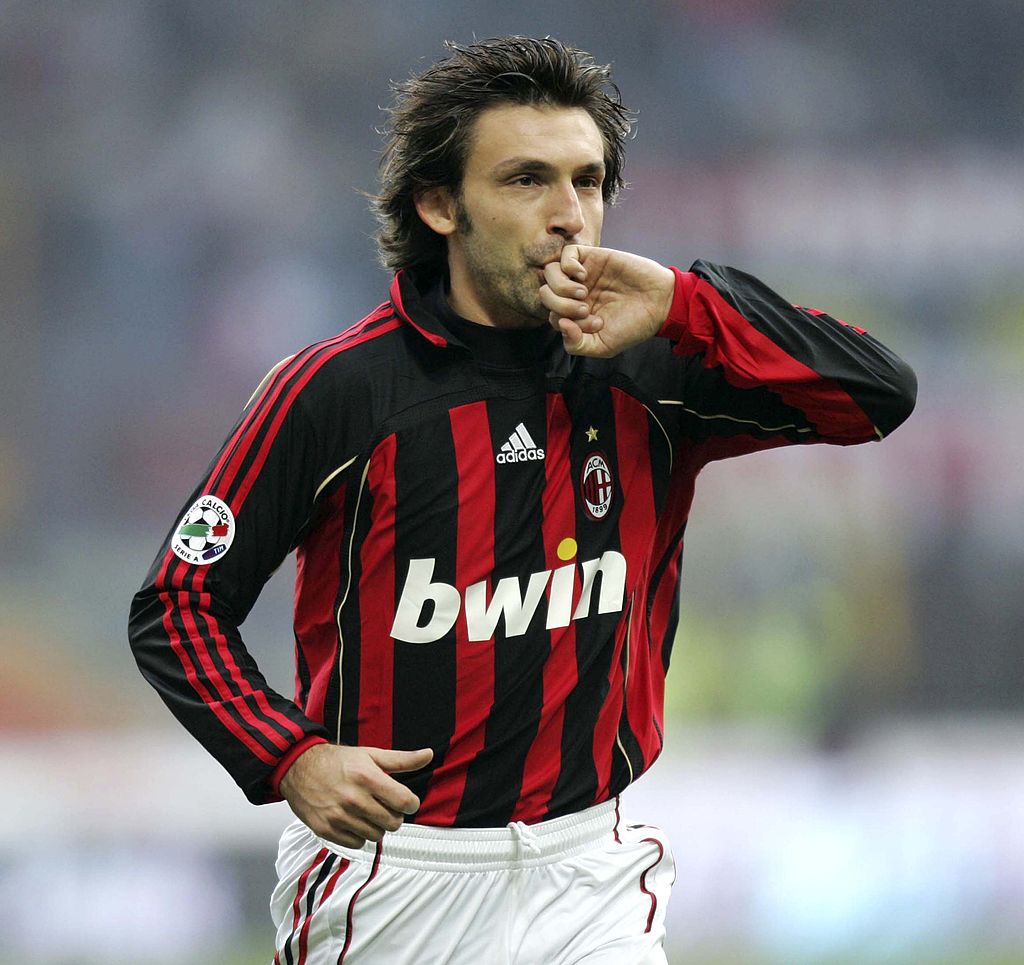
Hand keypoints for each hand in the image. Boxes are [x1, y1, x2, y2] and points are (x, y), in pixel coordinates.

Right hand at [278, 743, 432, 847]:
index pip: (404, 802)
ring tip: (368, 812)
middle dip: (394, 815)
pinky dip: (360, 835)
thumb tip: (429, 755)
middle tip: (385, 806)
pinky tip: (355, 821)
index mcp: (367, 777)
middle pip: (393, 823)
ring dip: (377, 826)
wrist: (298, 769)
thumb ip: (402, 759)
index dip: (410, 803)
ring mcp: (339, 817)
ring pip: (376, 836)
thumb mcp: (371, 754)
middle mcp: (353, 799)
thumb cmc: (338, 761)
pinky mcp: (326, 830)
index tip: (405, 801)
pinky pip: (357, 844)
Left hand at [539, 244, 675, 357]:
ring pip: (550, 273)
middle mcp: (574, 294)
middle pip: (545, 294)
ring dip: (561, 287)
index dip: (565, 322)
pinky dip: (567, 267)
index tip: (592, 324)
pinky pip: (565, 255)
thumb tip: (560, 323)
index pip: (551, 315)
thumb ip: (576, 344)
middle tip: (586, 309)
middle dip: (560, 305)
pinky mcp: (592, 257)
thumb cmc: (633, 326)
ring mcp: (582, 275)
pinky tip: (583, 276)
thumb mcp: (603, 346)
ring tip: (583, 293)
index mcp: (575, 315)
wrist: (660, 303)